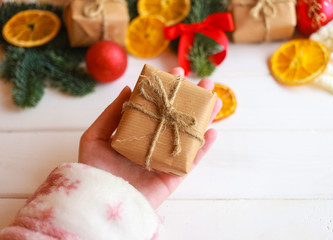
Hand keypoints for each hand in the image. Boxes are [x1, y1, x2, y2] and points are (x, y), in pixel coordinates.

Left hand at [78, 67, 221, 208]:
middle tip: (205, 84)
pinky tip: (213, 131)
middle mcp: (154, 143)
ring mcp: (165, 159)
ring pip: (189, 136)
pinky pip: (191, 161)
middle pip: (177, 119)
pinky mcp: (172, 176)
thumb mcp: (95, 137)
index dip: (168, 91)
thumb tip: (127, 89)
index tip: (177, 73)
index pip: (157, 108)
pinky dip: (204, 148)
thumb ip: (110, 114)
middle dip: (192, 101)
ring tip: (216, 101)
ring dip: (204, 119)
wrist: (99, 201)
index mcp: (138, 133)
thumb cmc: (93, 170)